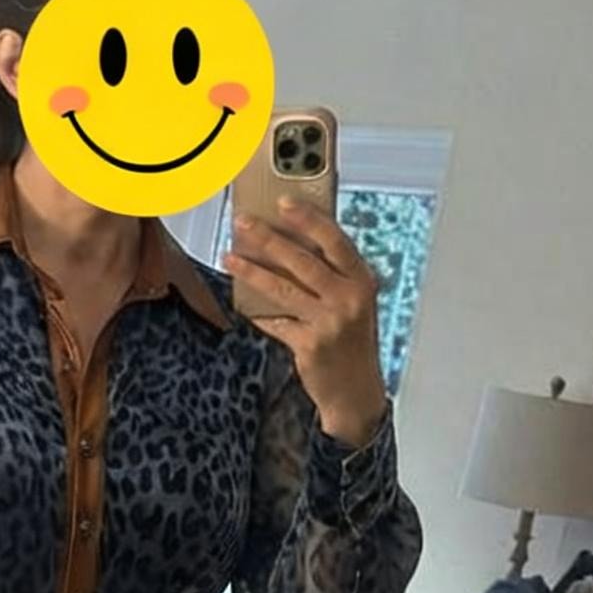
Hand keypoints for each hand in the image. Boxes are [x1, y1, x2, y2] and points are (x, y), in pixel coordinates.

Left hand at [227, 199, 387, 448]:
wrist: (356, 392)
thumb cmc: (351, 341)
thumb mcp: (353, 302)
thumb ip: (332, 275)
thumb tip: (289, 242)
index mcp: (362, 280)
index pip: (334, 240)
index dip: (308, 218)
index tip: (283, 201)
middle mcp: (348, 299)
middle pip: (303, 260)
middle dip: (268, 239)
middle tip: (243, 224)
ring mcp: (329, 323)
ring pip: (283, 289)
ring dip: (252, 271)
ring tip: (231, 257)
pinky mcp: (309, 345)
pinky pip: (276, 322)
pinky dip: (260, 313)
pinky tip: (246, 304)